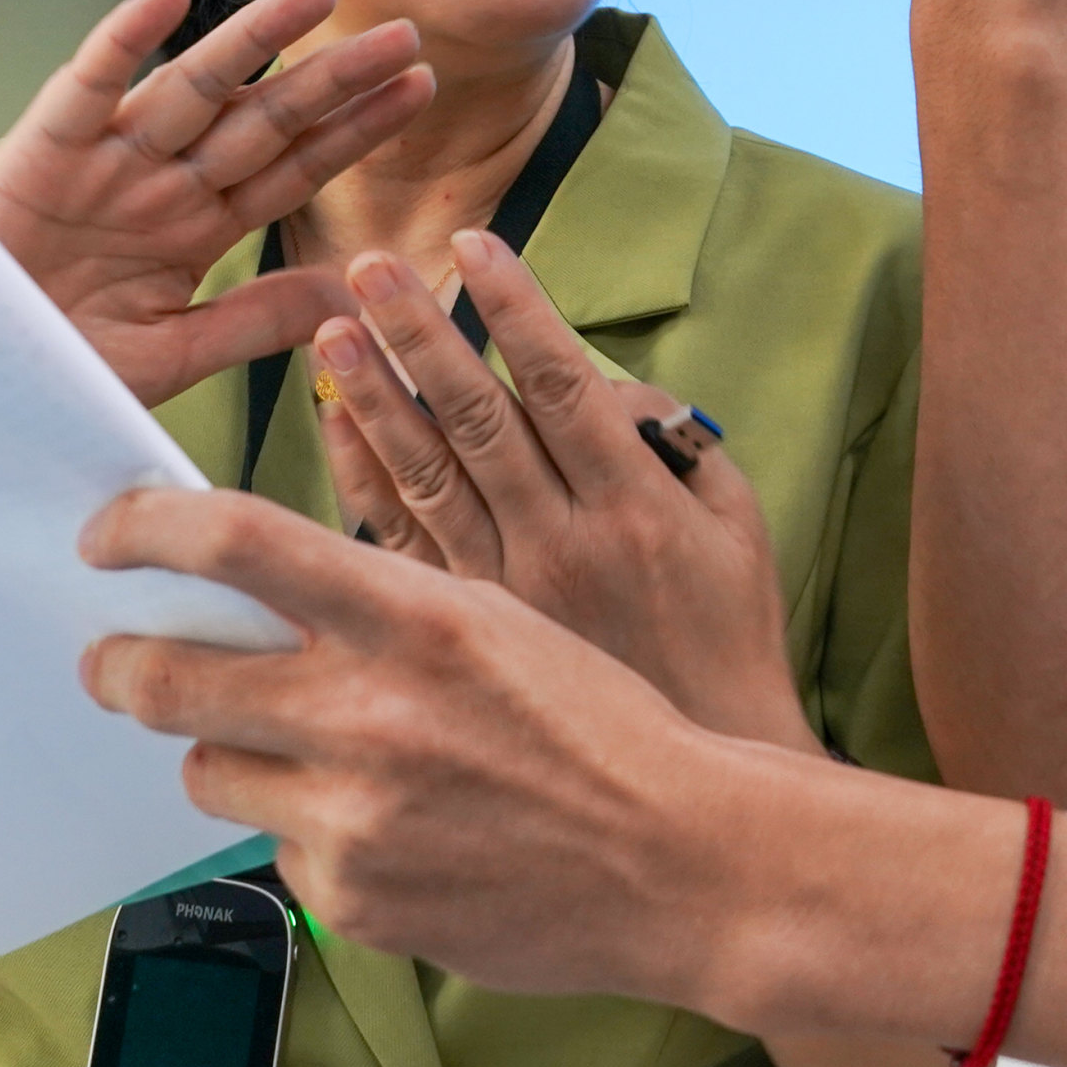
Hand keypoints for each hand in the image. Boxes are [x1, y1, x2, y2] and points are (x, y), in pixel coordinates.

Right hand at [0, 0, 431, 407]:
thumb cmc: (57, 363)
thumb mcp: (172, 354)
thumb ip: (256, 320)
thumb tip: (353, 298)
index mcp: (198, 227)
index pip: (295, 169)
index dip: (355, 130)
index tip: (419, 90)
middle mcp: (164, 182)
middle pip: (265, 119)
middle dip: (334, 78)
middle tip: (405, 34)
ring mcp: (108, 161)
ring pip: (195, 87)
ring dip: (256, 40)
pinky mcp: (44, 151)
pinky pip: (90, 86)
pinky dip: (125, 42)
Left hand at [79, 487, 790, 1011]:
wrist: (678, 861)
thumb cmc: (596, 725)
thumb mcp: (493, 616)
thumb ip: (376, 600)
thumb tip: (260, 587)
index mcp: (411, 617)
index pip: (238, 543)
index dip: (148, 529)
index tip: (110, 533)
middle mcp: (367, 714)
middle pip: (169, 677)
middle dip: (122, 664)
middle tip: (111, 659)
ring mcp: (353, 818)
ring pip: (210, 771)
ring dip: (230, 752)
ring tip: (300, 750)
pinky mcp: (353, 902)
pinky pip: (280, 850)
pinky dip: (311, 832)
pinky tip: (389, 828)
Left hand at [311, 230, 811, 750]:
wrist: (688, 822)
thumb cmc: (720, 653)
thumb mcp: (735, 533)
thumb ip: (677, 443)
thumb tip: (608, 381)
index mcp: (631, 510)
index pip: (558, 384)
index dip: (507, 308)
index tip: (469, 244)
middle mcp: (558, 549)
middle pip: (473, 421)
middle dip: (415, 336)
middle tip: (366, 268)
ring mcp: (502, 601)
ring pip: (425, 479)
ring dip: (374, 399)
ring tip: (331, 332)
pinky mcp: (460, 647)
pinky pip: (392, 560)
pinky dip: (359, 491)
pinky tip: (332, 432)